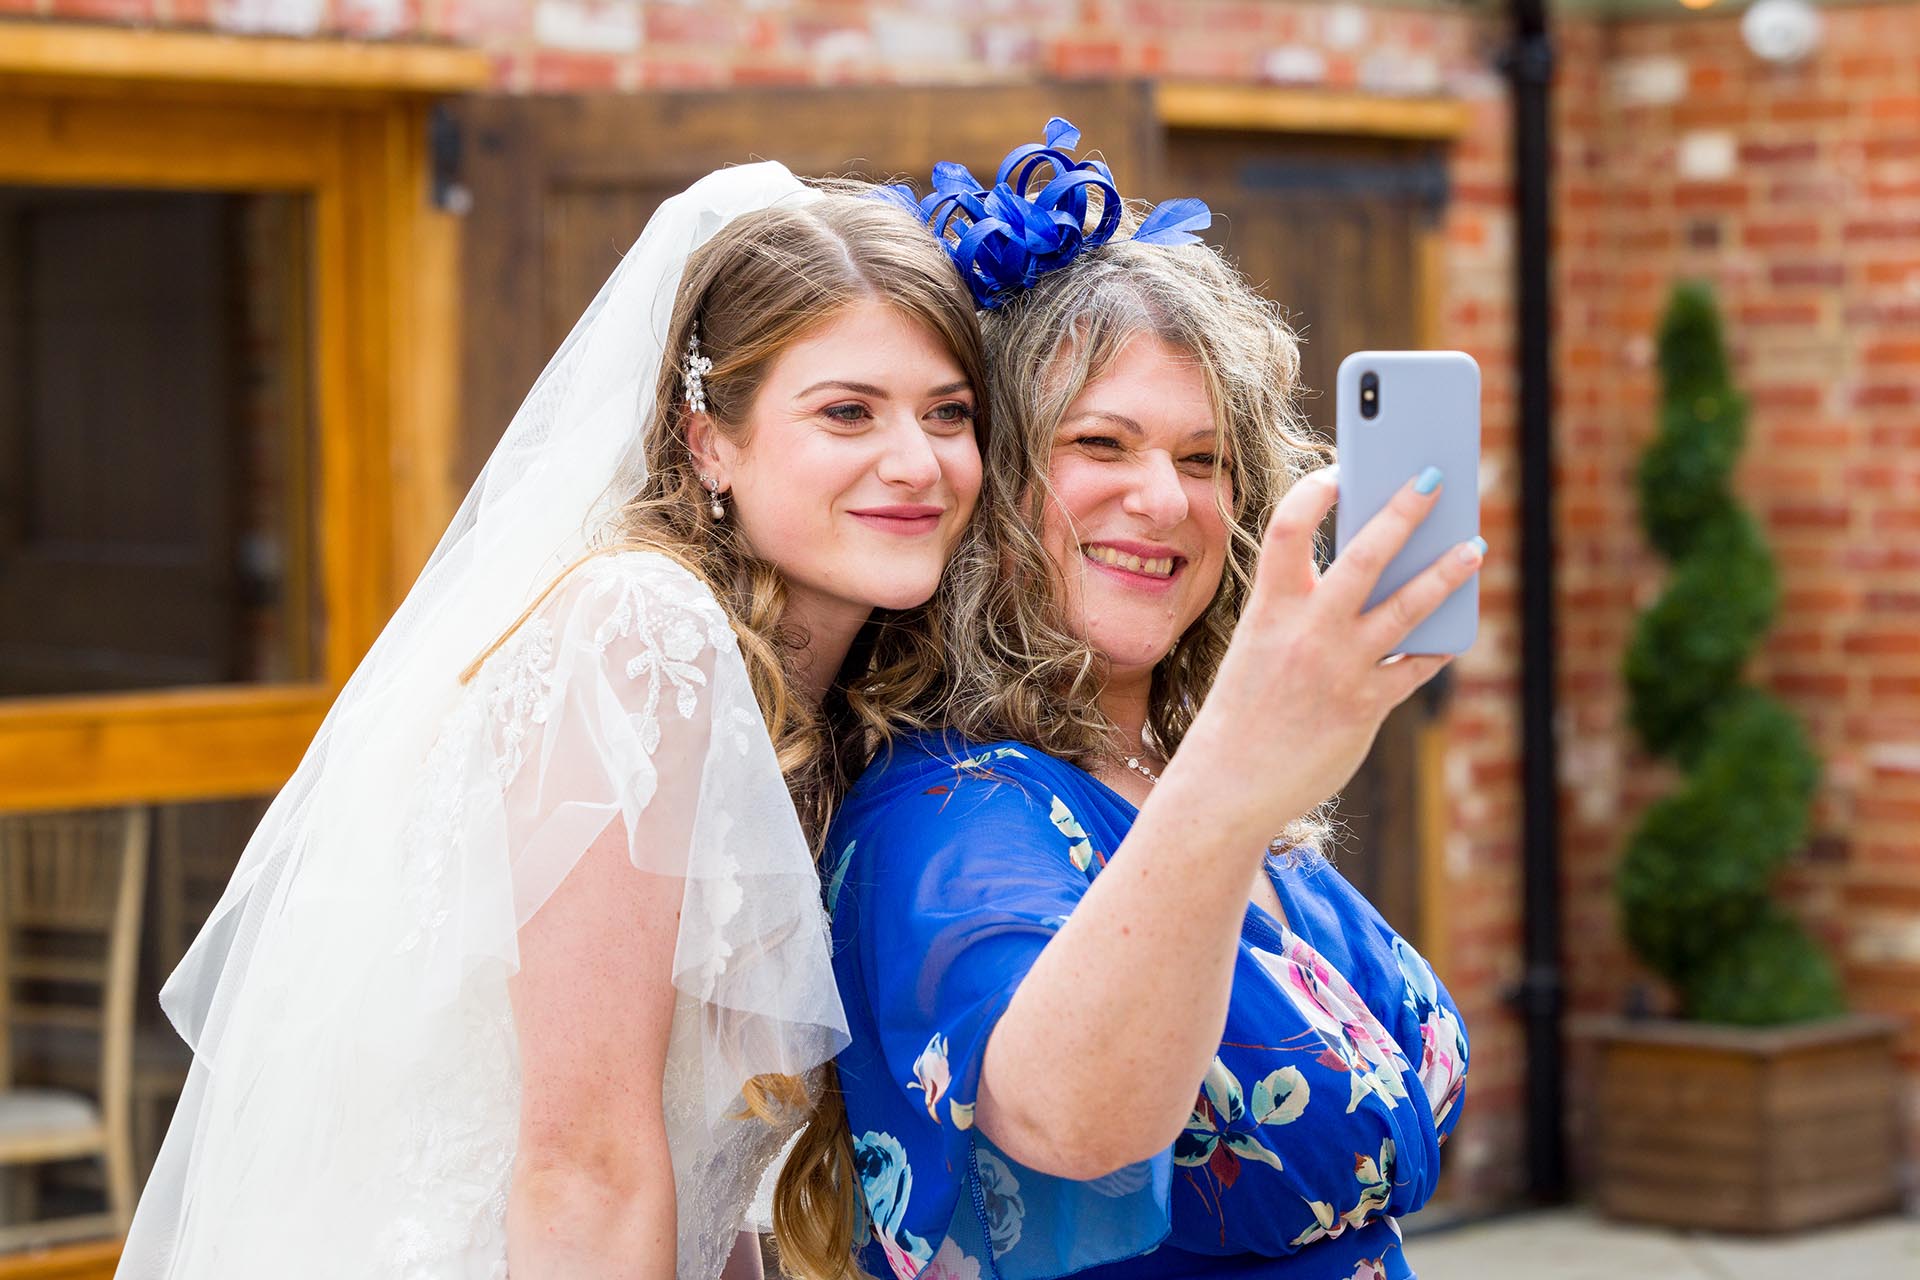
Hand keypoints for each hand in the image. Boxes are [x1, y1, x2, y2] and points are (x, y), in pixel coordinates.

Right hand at [1172, 466, 1482, 843]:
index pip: (1288, 528)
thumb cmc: (1246, 706)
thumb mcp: (1261, 645)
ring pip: (1408, 608)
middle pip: (1365, 555)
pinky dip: (1437, 645)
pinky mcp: (1366, 707)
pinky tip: (1454, 630)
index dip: (1315, 491)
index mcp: (1268, 608)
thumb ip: (1306, 609)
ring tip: (1473, 549)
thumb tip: (1375, 572)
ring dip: (1446, 573)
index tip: (1341, 471)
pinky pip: (1415, 666)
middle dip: (1403, 511)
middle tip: (1433, 477)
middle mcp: (1306, 632)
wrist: (1227, 783)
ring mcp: (1340, 669)